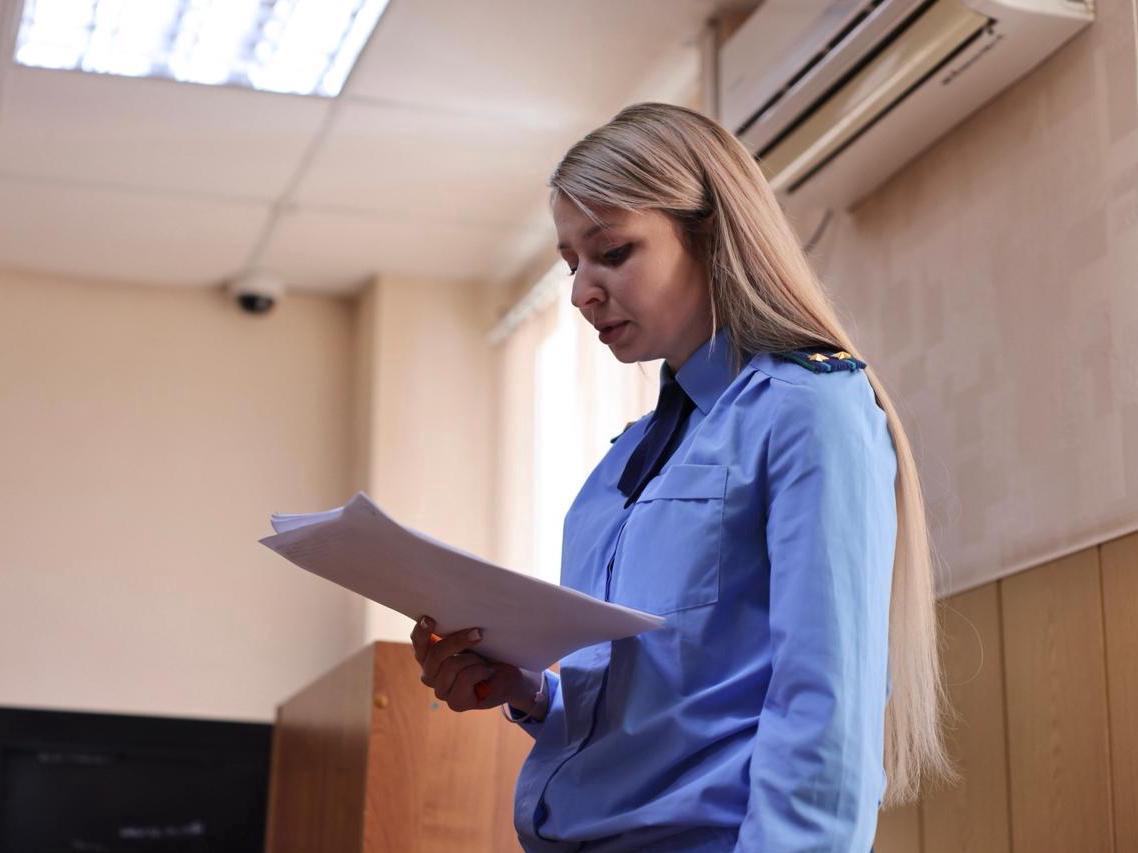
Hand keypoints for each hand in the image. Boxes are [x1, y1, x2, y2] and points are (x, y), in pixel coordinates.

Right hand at [410, 615, 542, 714]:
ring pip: (451, 666)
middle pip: (436, 654)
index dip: (421, 631)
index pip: (418, 642)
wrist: (507, 676)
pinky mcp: (454, 703)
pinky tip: (487, 673)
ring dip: (473, 660)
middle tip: (478, 633)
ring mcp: (440, 690)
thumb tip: (456, 615)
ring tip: (483, 662)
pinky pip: (465, 678)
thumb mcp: (470, 638)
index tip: (430, 618)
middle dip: (458, 641)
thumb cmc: (487, 653)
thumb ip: (455, 631)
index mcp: (429, 655)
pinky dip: (480, 671)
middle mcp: (429, 674)